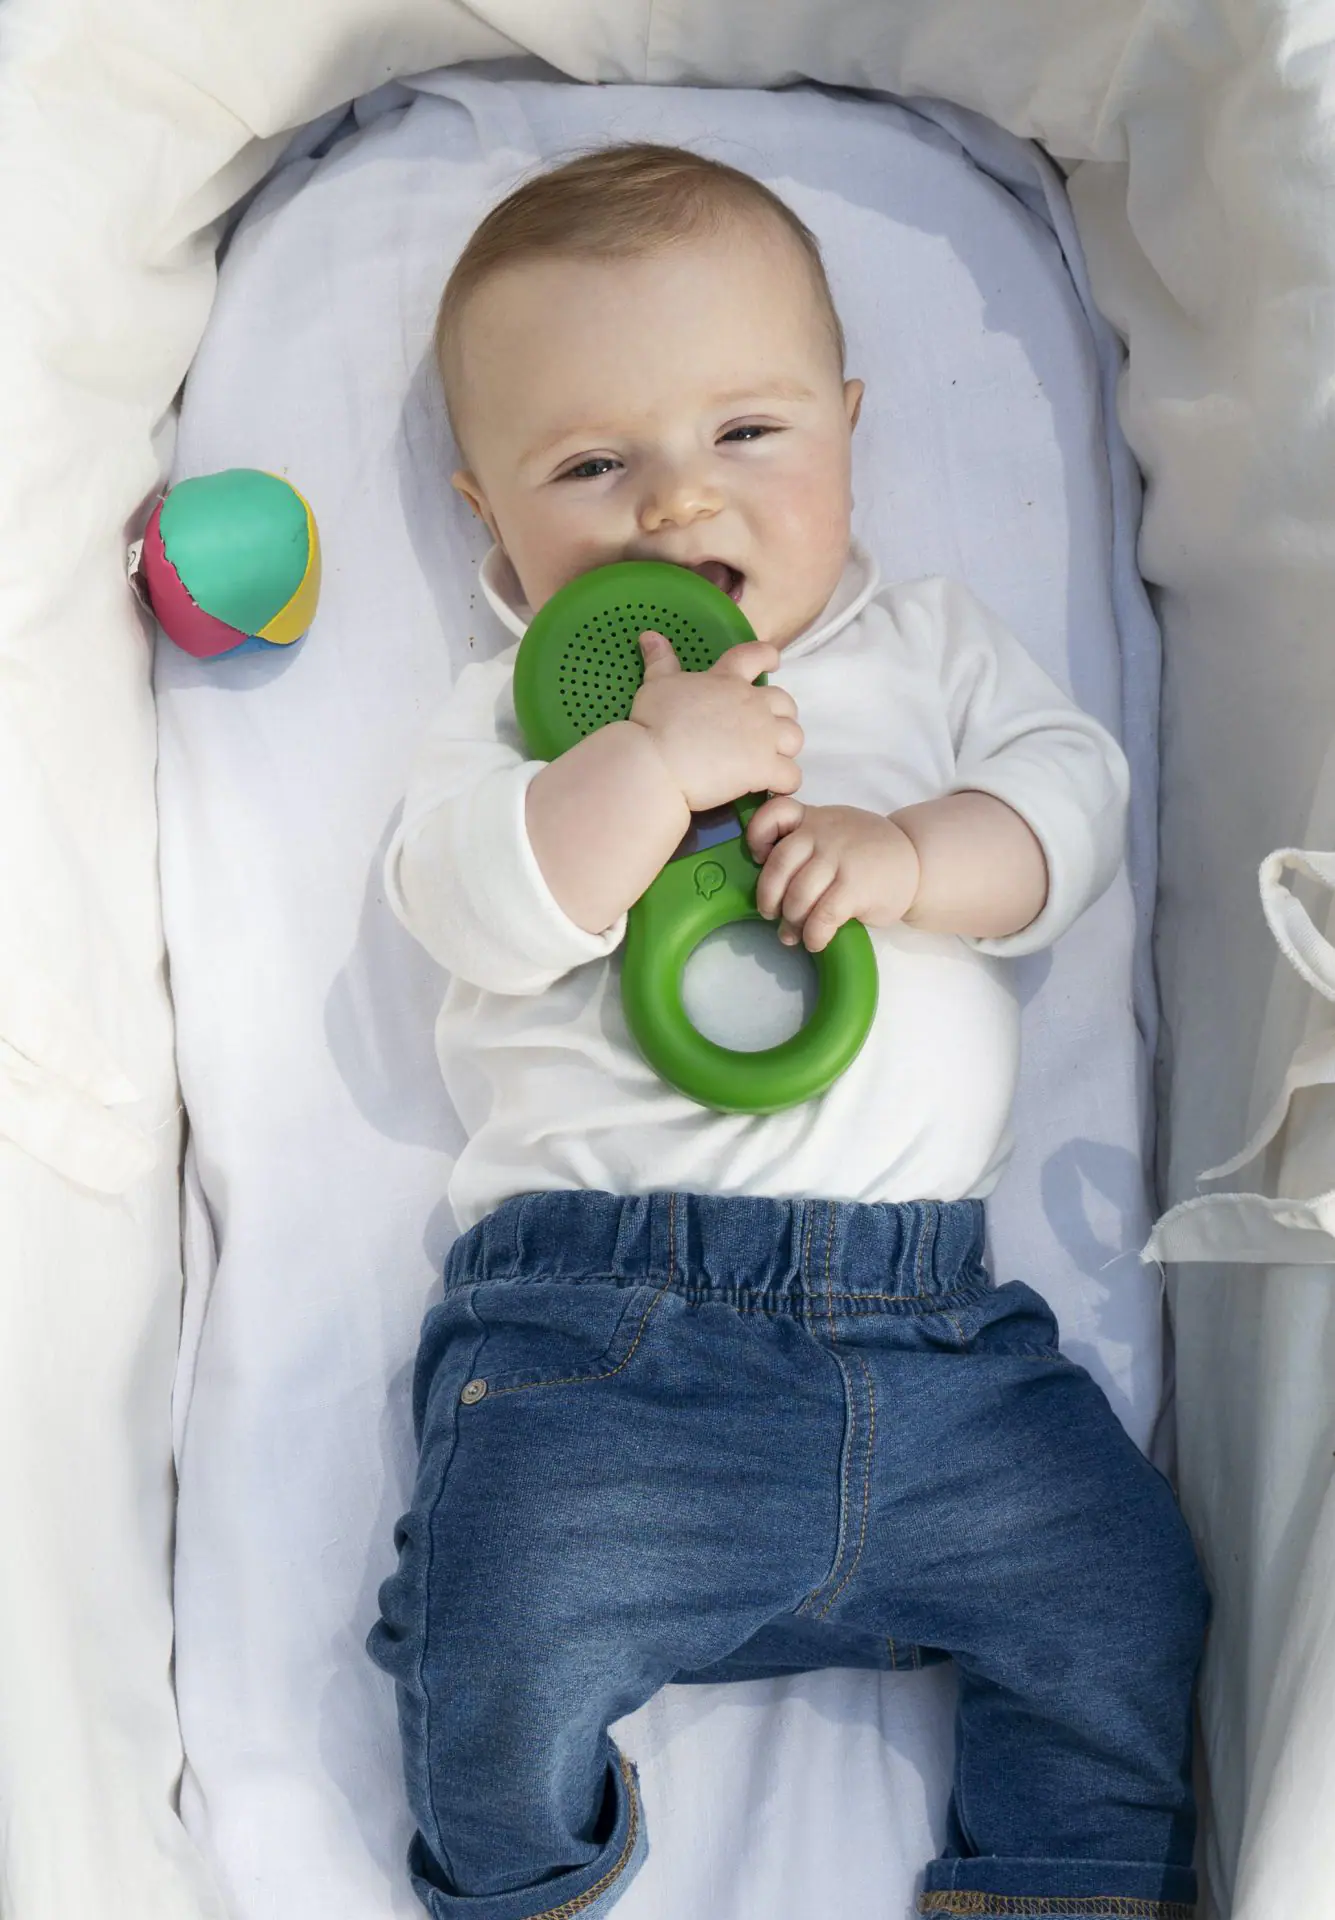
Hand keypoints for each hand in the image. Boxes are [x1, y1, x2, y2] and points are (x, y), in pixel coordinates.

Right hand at [629, 632, 802, 811]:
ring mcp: (763, 736)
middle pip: (786, 703)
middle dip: (780, 715)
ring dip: (786, 748)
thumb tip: (649, 635)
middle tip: (764, 729)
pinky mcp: (765, 768)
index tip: (773, 662)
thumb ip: (660, 660)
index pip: (758, 655)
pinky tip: (774, 787)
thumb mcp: (656, 684)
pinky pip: (792, 776)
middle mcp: (753, 704)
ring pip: (795, 738)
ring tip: (771, 759)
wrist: (658, 762)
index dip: (769, 657)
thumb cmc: (655, 722)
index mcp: (728, 680)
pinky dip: (786, 782)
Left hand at [747, 800, 920, 952]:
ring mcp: (840, 859)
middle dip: (768, 895)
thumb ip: (805, 843)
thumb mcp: (835, 831)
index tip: (758, 856)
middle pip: (779, 864)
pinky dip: (813, 935)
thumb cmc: (867, 853)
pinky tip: (815, 941)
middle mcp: (824, 833)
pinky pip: (822, 916)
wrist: (916, 862)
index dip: (757, 836)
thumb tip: (770, 887)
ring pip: (798, 895)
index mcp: (814, 818)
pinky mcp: (855, 887)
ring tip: (791, 935)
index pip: (776, 812)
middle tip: (770, 913)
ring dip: (790, 922)